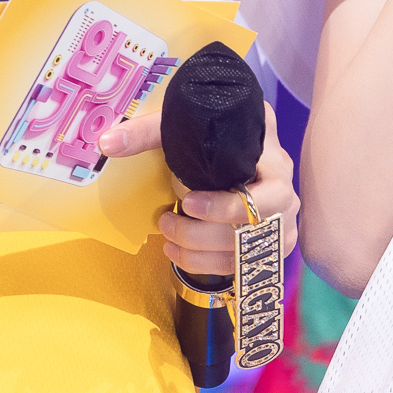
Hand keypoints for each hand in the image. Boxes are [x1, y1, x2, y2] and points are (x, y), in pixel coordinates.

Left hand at [101, 102, 301, 280]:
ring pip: (244, 255)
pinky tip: (178, 253)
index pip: (265, 195)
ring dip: (198, 253)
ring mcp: (281, 227)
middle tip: (168, 223)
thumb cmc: (220, 137)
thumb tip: (107, 142)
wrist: (245, 147)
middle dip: (203, 235)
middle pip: (252, 231)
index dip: (226, 206)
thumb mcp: (188, 125)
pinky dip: (204, 264)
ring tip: (167, 239)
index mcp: (275, 163)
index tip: (188, 202)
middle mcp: (286, 197)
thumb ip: (150, 131)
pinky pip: (239, 268)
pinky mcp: (269, 248)